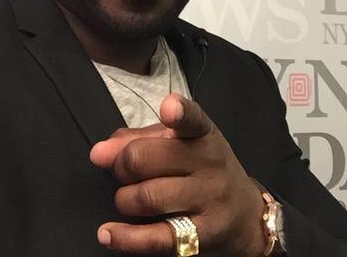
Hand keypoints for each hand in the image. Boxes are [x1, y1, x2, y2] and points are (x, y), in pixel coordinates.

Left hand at [89, 93, 266, 255]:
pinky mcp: (203, 236)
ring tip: (127, 199)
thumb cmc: (202, 171)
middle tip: (123, 172)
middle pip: (145, 158)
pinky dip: (126, 237)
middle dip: (121, 166)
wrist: (246, 217)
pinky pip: (158, 238)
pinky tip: (108, 233)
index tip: (169, 109)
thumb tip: (99, 152)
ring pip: (147, 197)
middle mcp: (209, 163)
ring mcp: (209, 200)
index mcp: (202, 133)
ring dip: (124, 199)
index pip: (192, 119)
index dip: (179, 113)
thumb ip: (138, 140)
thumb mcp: (179, 144)